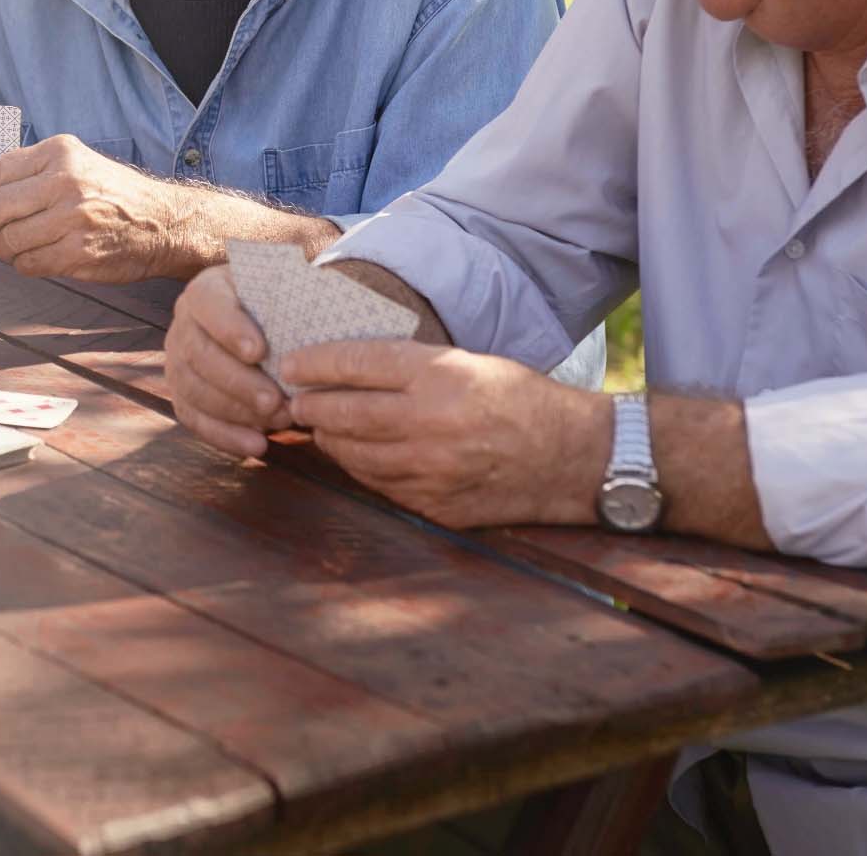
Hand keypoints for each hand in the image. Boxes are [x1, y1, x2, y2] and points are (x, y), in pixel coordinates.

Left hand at [0, 135, 187, 280]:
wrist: (163, 223)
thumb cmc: (111, 194)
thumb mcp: (75, 164)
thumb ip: (30, 172)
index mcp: (59, 152)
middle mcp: (66, 180)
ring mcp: (73, 217)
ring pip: (9, 241)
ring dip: (3, 252)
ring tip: (15, 249)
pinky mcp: (79, 251)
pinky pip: (29, 264)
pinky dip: (24, 265)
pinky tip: (36, 258)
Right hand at [165, 265, 290, 457]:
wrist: (263, 329)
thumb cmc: (277, 309)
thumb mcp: (282, 292)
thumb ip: (291, 297)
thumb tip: (321, 302)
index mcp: (206, 290)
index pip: (208, 304)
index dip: (229, 328)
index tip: (259, 351)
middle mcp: (184, 324)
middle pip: (199, 354)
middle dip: (238, 382)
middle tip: (275, 401)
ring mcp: (177, 361)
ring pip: (194, 390)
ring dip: (236, 412)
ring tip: (278, 422)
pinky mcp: (181, 394)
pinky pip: (194, 419)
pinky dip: (225, 436)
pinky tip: (257, 445)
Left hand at [285, 341, 609, 528]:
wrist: (573, 458)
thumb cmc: (520, 399)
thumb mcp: (470, 362)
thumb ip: (411, 366)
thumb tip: (349, 365)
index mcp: (442, 376)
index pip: (359, 363)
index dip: (317, 362)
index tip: (292, 363)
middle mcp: (431, 423)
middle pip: (345, 413)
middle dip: (311, 404)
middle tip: (294, 398)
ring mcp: (431, 470)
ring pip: (354, 454)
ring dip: (329, 439)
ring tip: (318, 426)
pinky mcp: (435, 505)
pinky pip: (378, 485)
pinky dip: (359, 467)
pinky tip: (353, 455)